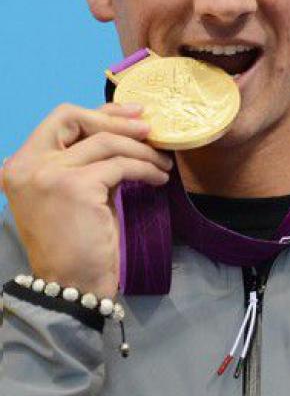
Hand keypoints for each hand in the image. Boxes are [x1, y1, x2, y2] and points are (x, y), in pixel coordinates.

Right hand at [1, 103, 172, 297]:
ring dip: (142, 150)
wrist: (73, 283)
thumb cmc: (78, 241)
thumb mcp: (77, 190)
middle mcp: (27, 165)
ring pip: (106, 142)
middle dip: (119, 121)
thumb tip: (128, 129)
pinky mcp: (76, 187)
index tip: (134, 114)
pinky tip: (159, 179)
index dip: (100, 112)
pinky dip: (146, 168)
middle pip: (76, 118)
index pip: (60, 119)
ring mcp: (49, 174)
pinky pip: (122, 165)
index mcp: (21, 164)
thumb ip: (89, 160)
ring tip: (162, 163)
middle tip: (151, 132)